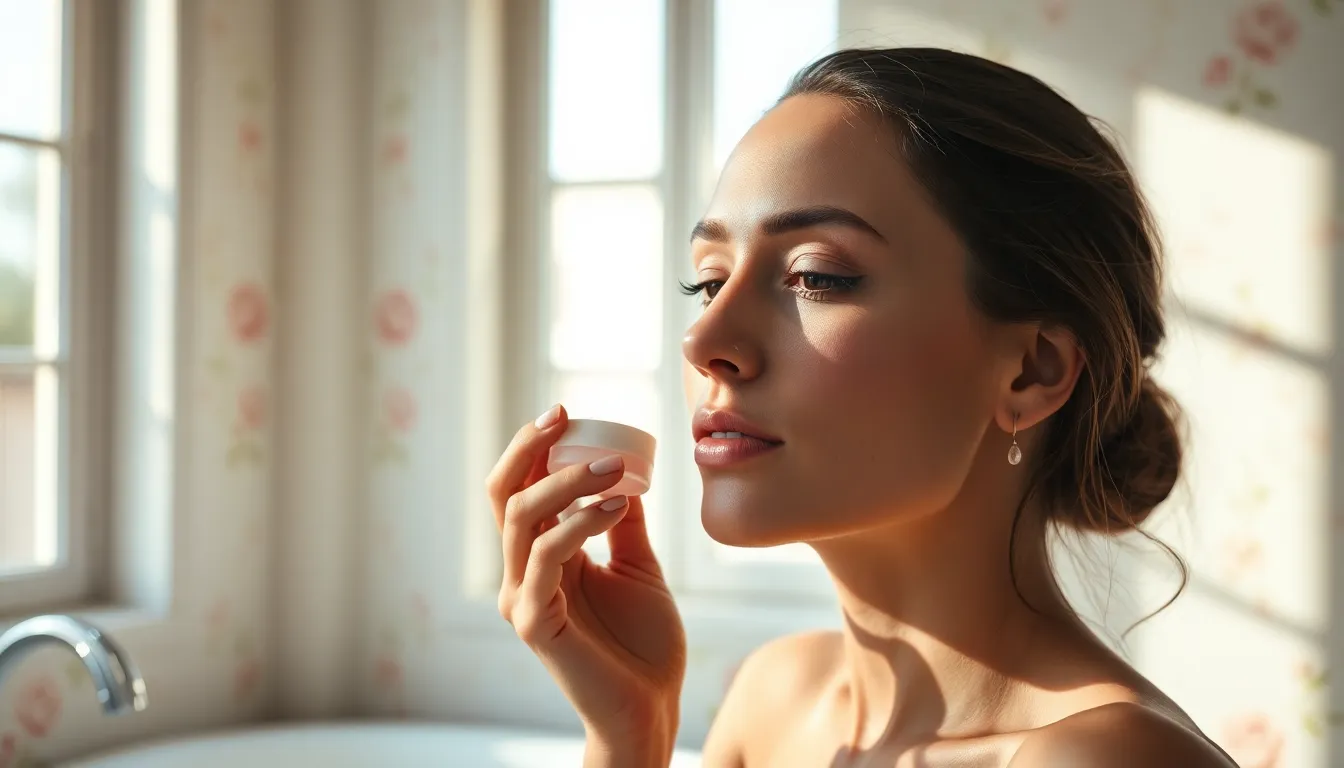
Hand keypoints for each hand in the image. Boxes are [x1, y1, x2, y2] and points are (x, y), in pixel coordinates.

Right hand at [487, 404, 686, 746]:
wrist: (651, 706)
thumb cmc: (643, 644)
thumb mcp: (638, 566)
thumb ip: (624, 523)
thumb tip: (629, 473)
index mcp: (542, 556)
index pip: (520, 488)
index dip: (533, 447)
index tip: (566, 411)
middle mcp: (522, 572)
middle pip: (504, 494)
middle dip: (529, 447)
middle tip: (566, 416)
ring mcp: (523, 597)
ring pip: (521, 518)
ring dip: (566, 482)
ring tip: (614, 467)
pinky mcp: (535, 623)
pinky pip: (547, 558)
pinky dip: (579, 523)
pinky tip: (617, 507)